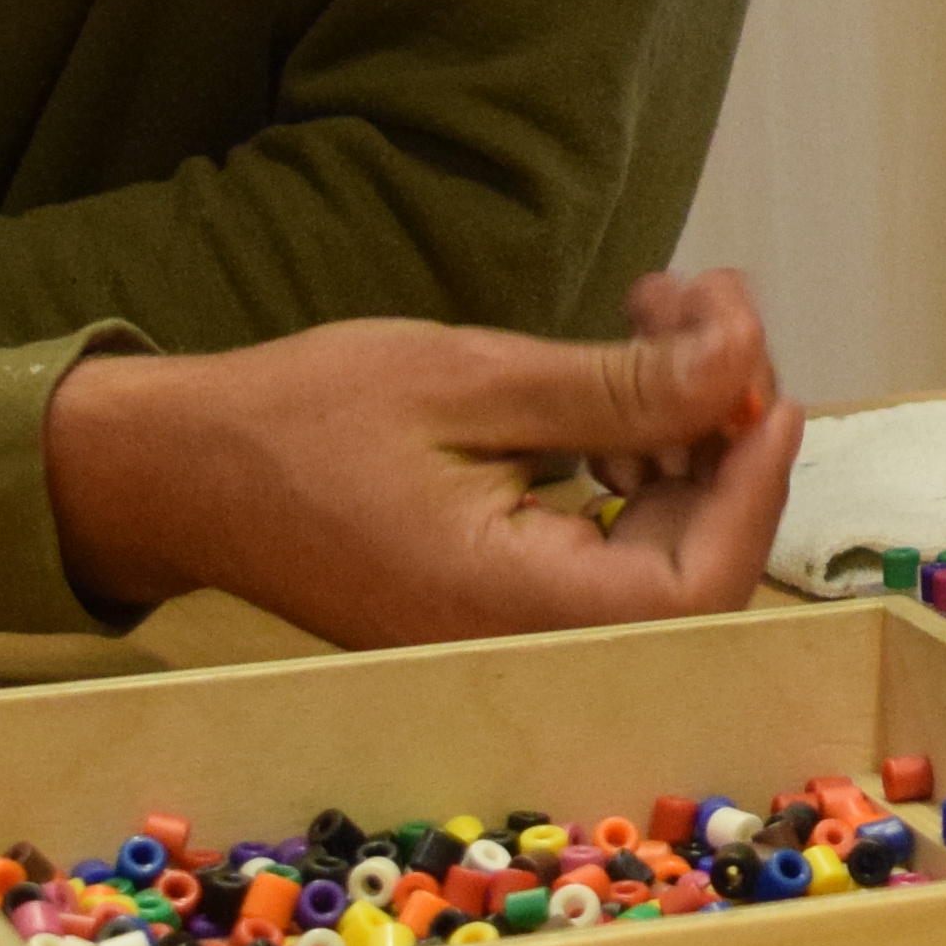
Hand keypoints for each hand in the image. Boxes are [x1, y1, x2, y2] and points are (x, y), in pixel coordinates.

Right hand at [43, 271, 803, 649]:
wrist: (180, 468)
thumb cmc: (302, 420)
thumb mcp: (473, 379)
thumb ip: (619, 387)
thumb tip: (743, 365)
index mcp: (513, 608)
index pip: (697, 585)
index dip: (753, 484)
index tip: (765, 385)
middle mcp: (522, 641)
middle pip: (691, 559)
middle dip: (718, 426)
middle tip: (703, 304)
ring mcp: (510, 629)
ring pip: (657, 541)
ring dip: (679, 427)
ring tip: (655, 311)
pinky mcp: (500, 599)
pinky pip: (606, 542)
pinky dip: (632, 458)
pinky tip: (612, 383)